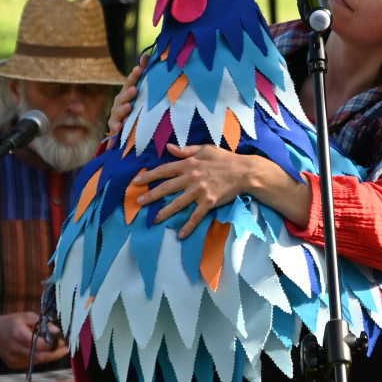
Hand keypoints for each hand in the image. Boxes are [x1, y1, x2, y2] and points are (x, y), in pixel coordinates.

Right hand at [0, 312, 67, 370]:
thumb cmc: (11, 322)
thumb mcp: (26, 317)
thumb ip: (42, 324)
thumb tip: (57, 332)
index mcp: (18, 334)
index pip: (39, 344)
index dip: (53, 343)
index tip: (62, 340)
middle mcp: (15, 349)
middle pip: (40, 356)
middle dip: (55, 354)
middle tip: (65, 349)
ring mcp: (14, 359)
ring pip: (37, 361)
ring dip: (49, 356)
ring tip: (57, 350)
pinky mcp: (13, 365)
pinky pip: (31, 363)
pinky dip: (39, 358)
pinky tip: (42, 352)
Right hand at [108, 53, 148, 135]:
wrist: (124, 127)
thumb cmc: (135, 105)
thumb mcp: (140, 91)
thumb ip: (143, 73)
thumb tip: (147, 55)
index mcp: (127, 91)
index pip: (131, 82)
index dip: (134, 75)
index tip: (139, 69)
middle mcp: (120, 101)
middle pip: (123, 95)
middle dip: (128, 92)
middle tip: (135, 89)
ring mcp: (116, 113)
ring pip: (118, 110)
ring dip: (123, 108)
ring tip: (129, 107)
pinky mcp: (114, 126)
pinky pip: (114, 126)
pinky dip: (117, 126)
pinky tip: (121, 126)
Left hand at [133, 144, 254, 238]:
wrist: (244, 171)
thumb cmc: (225, 159)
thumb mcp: (205, 149)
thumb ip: (186, 150)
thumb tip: (169, 147)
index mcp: (189, 164)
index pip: (164, 170)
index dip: (149, 175)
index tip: (137, 181)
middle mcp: (191, 177)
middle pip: (167, 188)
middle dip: (151, 195)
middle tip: (139, 203)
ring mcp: (200, 191)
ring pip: (178, 203)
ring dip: (165, 212)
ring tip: (153, 219)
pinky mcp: (209, 202)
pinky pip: (196, 216)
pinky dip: (189, 226)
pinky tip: (181, 234)